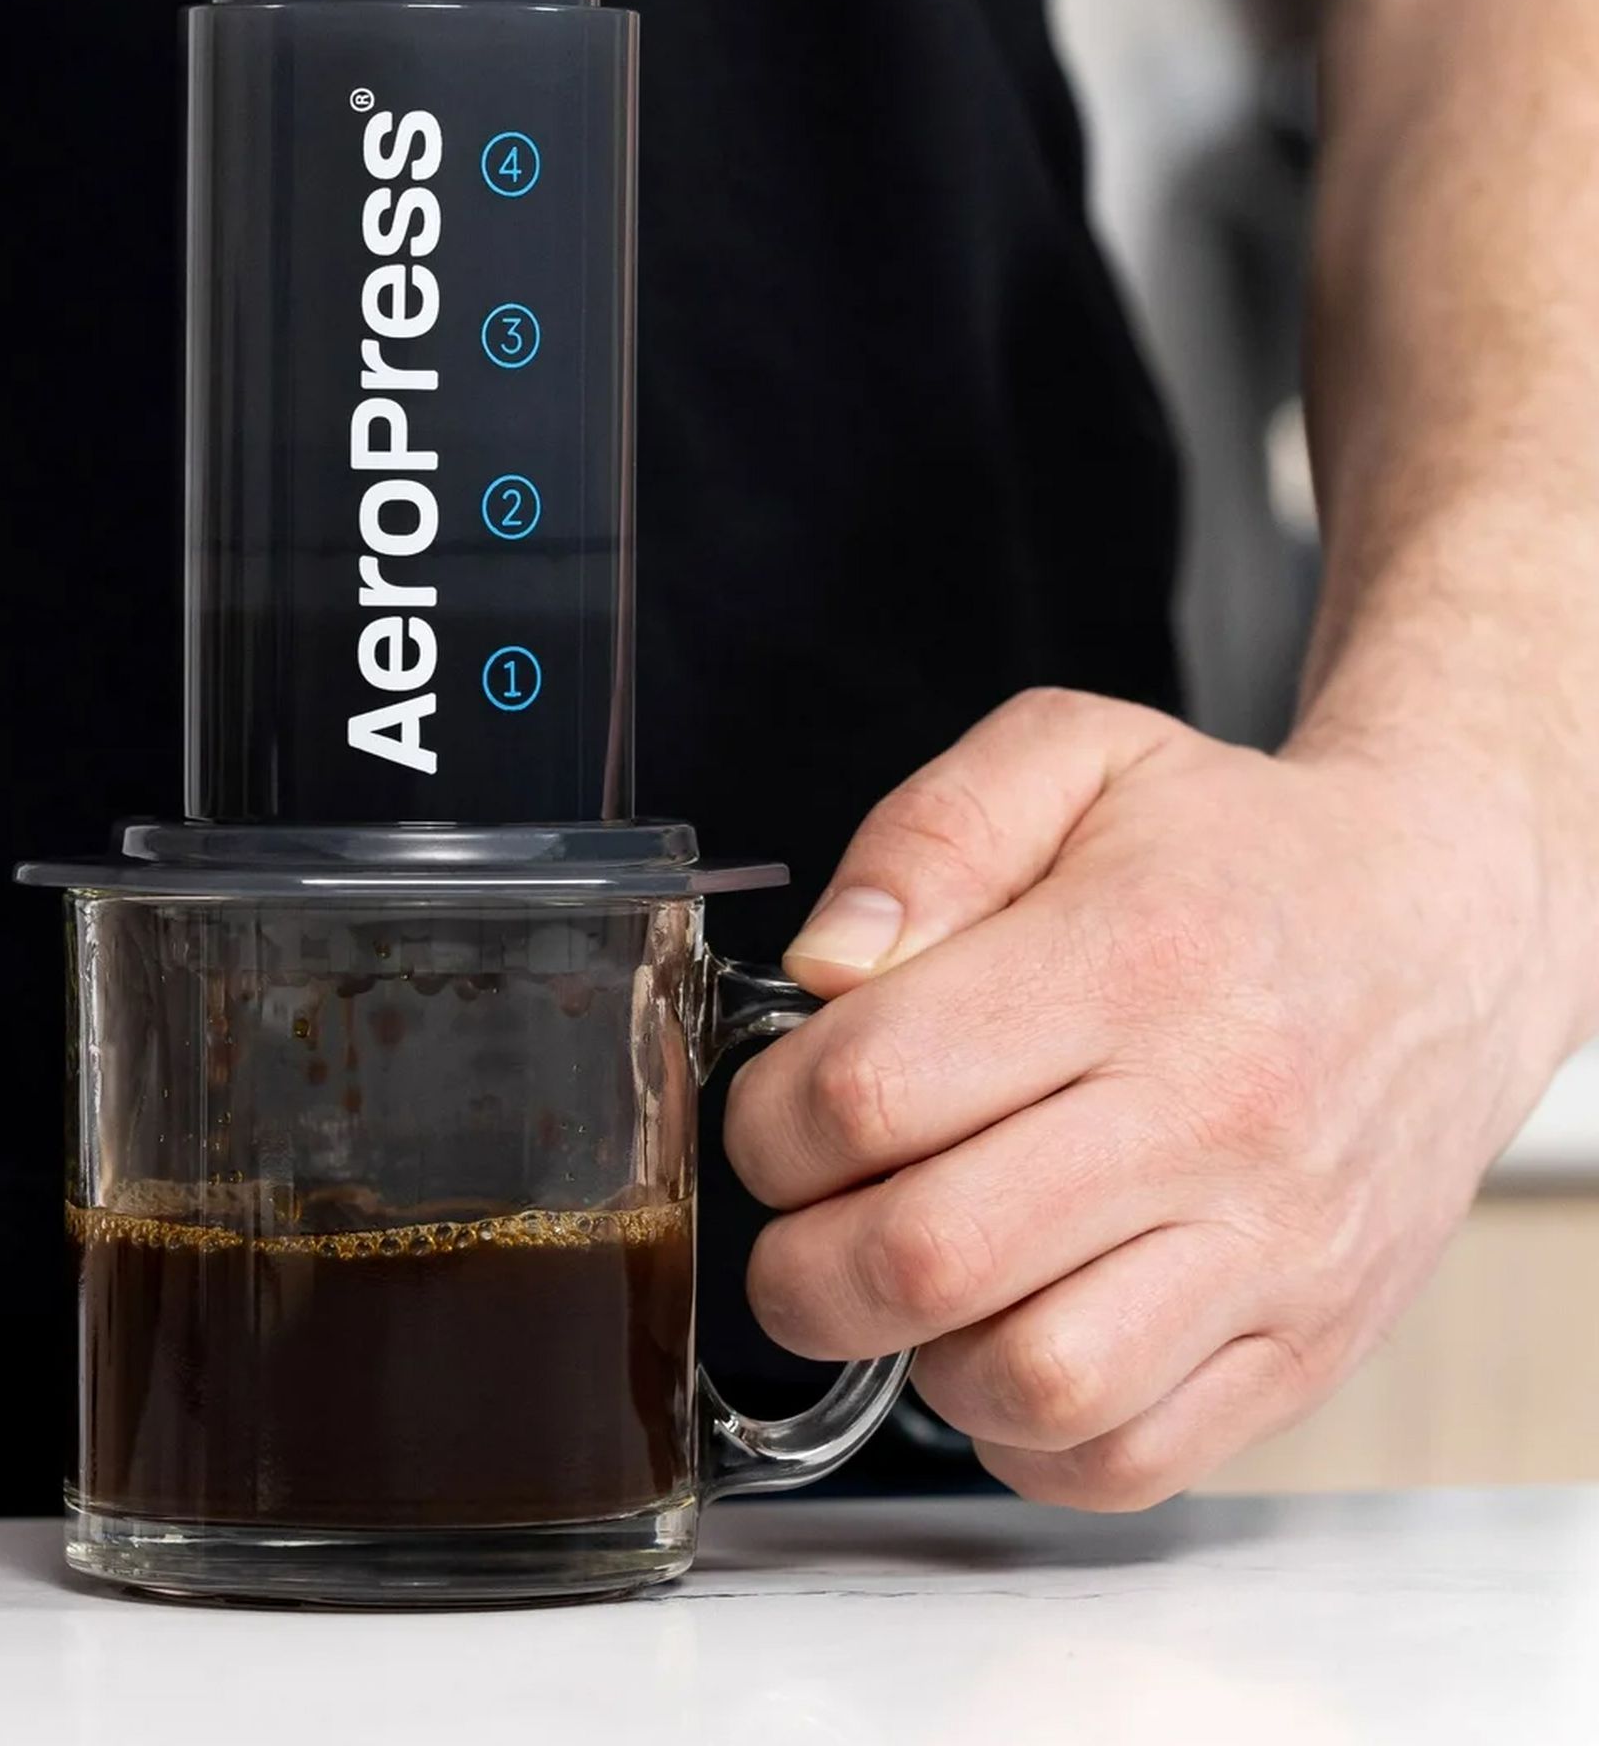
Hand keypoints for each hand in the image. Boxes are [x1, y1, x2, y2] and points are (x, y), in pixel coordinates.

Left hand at [721, 688, 1590, 1508]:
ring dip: (915, 1354)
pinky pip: (1128, 1460)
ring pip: (1032, 1382)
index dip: (770, 1121)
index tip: (777, 1110)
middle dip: (800, 1262)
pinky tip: (1002, 1336)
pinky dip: (1025, 1434)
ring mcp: (1272, 1248)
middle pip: (929, 1255)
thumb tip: (825, 968)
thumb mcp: (1073, 755)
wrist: (1446, 927)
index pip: (874, 1088)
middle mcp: (1210, 1114)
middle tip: (803, 1219)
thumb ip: (927, 836)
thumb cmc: (1236, 848)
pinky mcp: (1309, 1345)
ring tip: (914, 1278)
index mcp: (1128, 958)